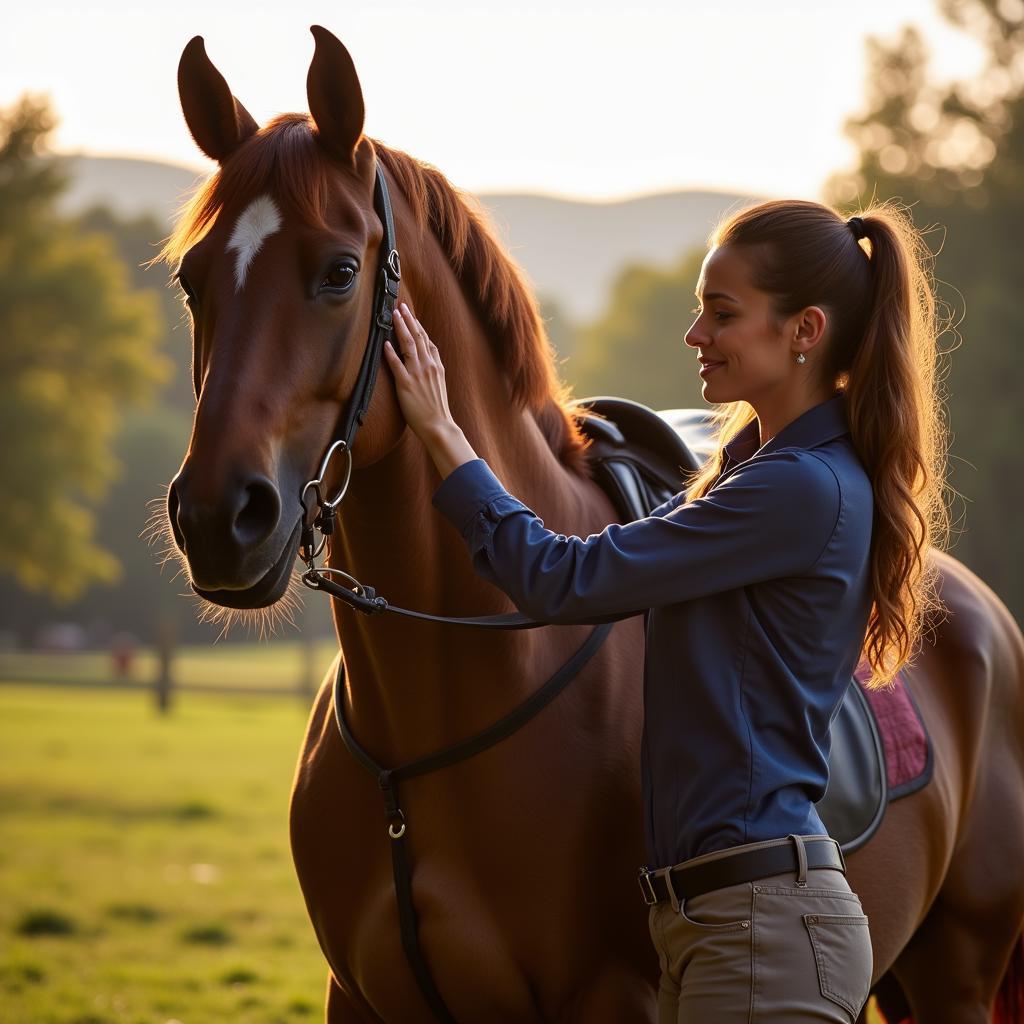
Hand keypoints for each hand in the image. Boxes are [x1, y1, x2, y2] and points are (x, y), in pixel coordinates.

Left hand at [383, 301, 480, 478]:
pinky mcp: (406, 384)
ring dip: (400, 327)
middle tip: (401, 305)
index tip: (411, 315)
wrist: (439, 425)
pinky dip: (390, 352)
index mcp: (436, 366)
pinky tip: (385, 342)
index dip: (418, 326)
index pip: (427, 341)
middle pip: (417, 337)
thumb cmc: (437, 410)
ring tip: (394, 314)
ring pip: (408, 345)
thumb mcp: (439, 385)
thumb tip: (425, 361)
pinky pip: (396, 364)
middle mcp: (428, 366)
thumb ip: (432, 371)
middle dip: (409, 319)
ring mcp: (417, 374)